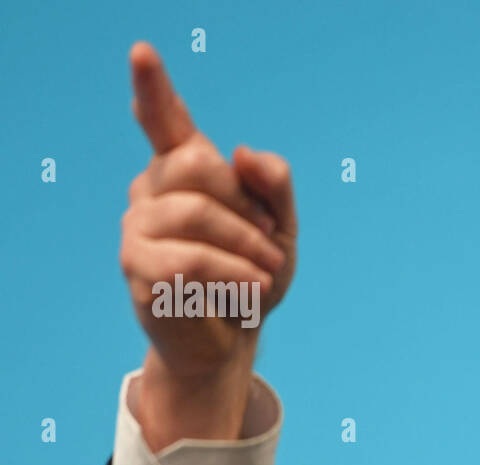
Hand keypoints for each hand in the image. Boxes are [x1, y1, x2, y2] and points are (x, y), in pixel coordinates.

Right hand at [118, 41, 297, 447]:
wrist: (236, 339)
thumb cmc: (255, 275)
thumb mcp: (283, 228)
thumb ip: (274, 184)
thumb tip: (241, 152)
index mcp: (185, 171)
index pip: (165, 121)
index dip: (154, 89)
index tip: (144, 54)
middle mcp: (153, 190)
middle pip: (198, 165)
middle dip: (246, 206)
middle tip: (269, 244)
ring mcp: (138, 227)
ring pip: (197, 214)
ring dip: (247, 248)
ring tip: (265, 276)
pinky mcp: (139, 268)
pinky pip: (191, 260)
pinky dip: (234, 275)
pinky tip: (254, 291)